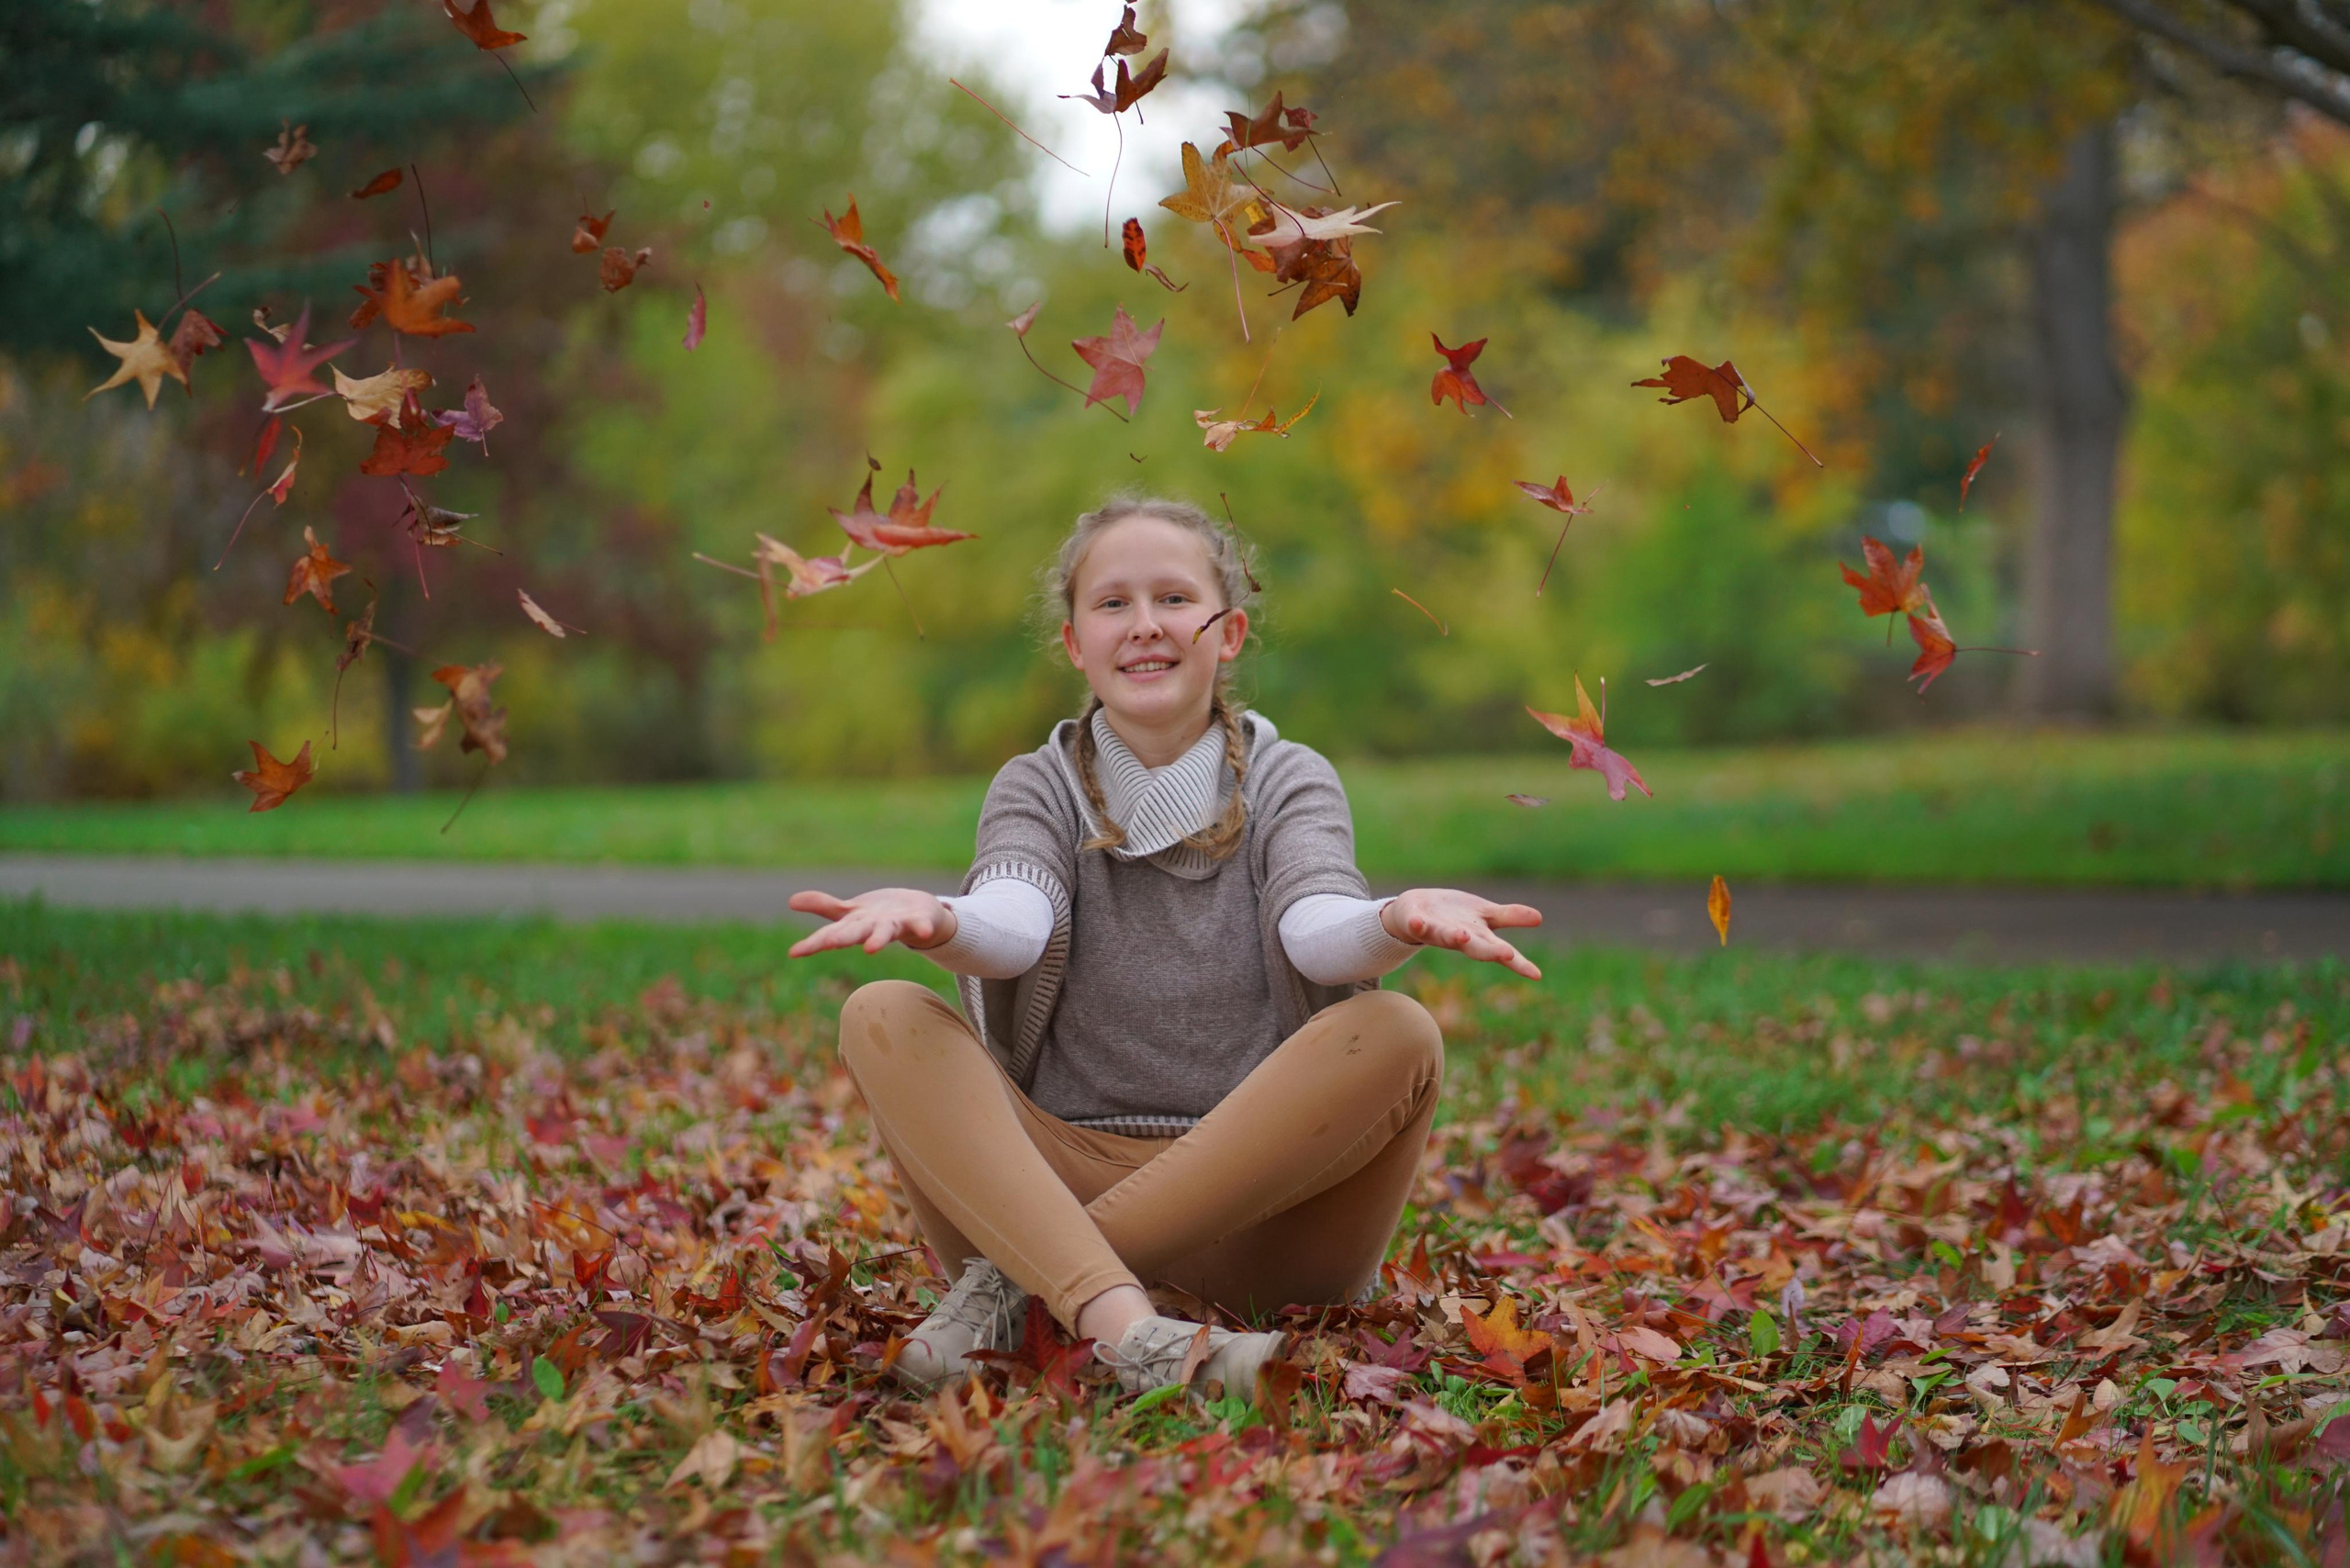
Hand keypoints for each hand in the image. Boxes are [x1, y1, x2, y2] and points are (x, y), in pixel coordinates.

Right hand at [786, 888, 957, 958]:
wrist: (924, 919)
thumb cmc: (881, 918)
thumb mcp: (850, 911)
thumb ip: (823, 906)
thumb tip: (790, 901)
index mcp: (854, 926)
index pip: (829, 935)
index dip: (812, 943)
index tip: (793, 953)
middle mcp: (873, 929)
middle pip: (854, 934)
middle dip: (841, 939)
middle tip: (827, 945)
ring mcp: (896, 926)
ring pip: (884, 932)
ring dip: (877, 939)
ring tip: (871, 949)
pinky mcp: (919, 921)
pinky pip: (920, 924)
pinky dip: (922, 927)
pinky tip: (926, 931)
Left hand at [1380, 888, 1543, 980]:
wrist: (1412, 913)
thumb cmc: (1454, 916)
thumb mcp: (1485, 914)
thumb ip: (1509, 917)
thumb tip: (1539, 918)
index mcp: (1479, 937)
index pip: (1503, 952)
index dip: (1519, 964)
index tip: (1536, 974)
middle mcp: (1460, 938)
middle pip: (1477, 948)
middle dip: (1490, 951)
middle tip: (1506, 954)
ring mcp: (1437, 932)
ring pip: (1447, 936)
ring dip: (1454, 937)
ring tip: (1463, 936)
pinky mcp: (1416, 922)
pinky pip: (1417, 925)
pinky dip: (1418, 924)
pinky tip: (1417, 922)